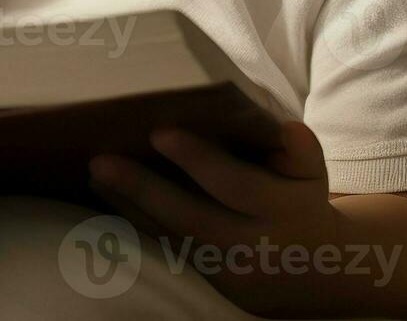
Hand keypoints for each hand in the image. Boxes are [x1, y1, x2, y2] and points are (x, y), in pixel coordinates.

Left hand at [88, 120, 339, 312]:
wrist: (312, 272)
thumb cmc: (299, 204)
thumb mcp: (310, 178)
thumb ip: (301, 152)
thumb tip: (287, 129)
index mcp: (282, 212)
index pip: (237, 186)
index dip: (199, 161)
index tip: (158, 133)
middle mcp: (252, 244)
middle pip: (192, 219)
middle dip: (143, 190)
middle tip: (101, 161)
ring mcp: (226, 267)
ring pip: (172, 237)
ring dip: (129, 206)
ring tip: (95, 174)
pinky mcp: (207, 277)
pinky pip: (167, 249)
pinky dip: (136, 222)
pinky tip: (106, 197)